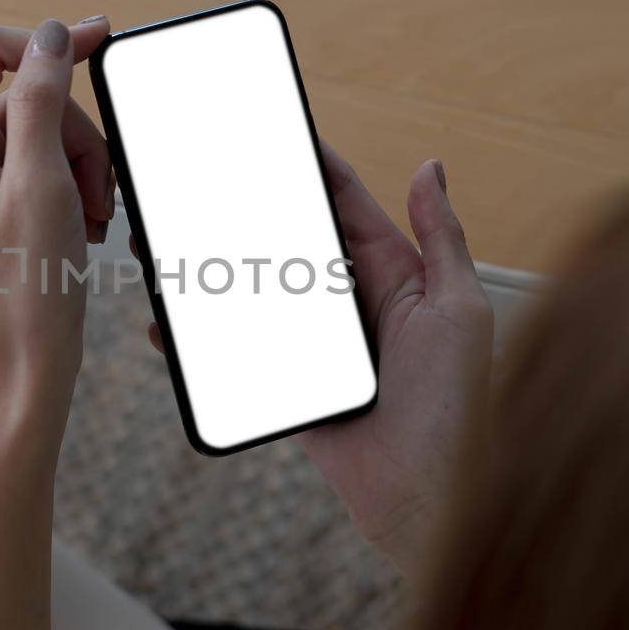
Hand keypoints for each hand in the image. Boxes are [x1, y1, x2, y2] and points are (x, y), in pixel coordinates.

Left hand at [0, 17, 114, 448]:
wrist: (22, 372)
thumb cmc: (24, 297)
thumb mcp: (42, 185)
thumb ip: (42, 102)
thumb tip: (49, 38)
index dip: (44, 45)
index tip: (99, 45)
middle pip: (27, 94)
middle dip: (74, 133)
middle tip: (91, 188)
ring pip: (45, 133)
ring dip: (82, 167)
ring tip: (89, 218)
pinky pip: (45, 168)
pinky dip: (75, 189)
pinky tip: (83, 227)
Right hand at [135, 142, 491, 578]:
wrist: (422, 499)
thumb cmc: (456, 408)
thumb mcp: (457, 310)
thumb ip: (443, 237)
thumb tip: (431, 167)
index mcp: (395, 275)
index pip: (345, 204)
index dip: (312, 165)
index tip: (276, 130)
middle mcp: (354, 303)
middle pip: (293, 242)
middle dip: (249, 213)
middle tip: (202, 187)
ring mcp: (320, 344)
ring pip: (260, 291)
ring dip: (218, 270)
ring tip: (172, 249)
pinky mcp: (291, 383)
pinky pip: (241, 349)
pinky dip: (203, 336)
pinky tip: (171, 323)